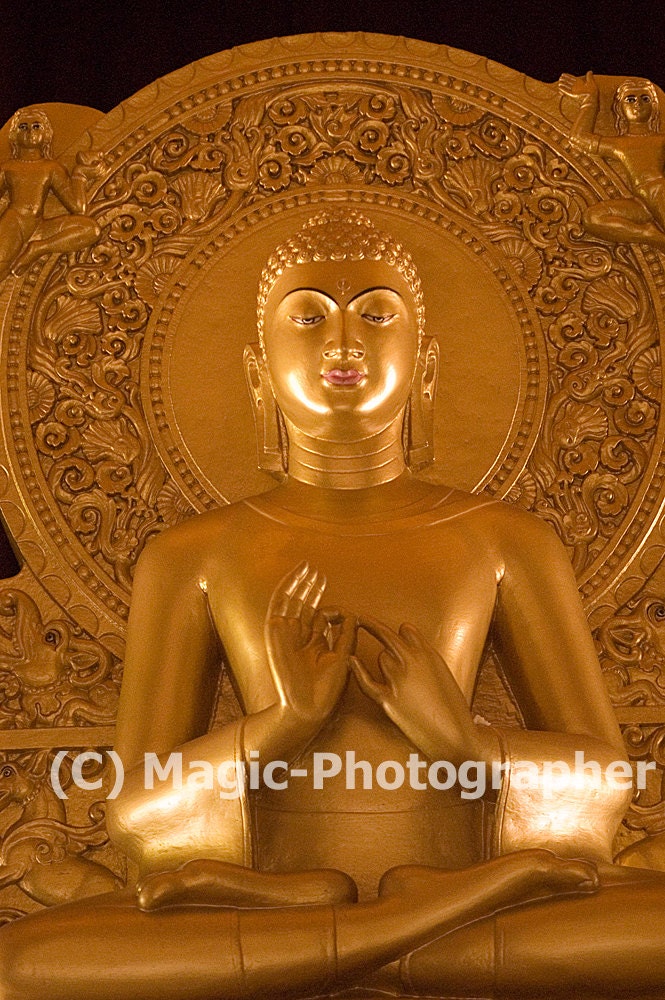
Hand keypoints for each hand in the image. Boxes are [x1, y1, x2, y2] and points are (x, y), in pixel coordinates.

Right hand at [265, 562, 354, 725]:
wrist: (307, 707)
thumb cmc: (327, 690)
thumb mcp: (344, 657)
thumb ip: (347, 635)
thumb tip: (353, 614)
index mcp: (315, 645)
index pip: (321, 618)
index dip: (332, 608)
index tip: (344, 611)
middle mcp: (300, 637)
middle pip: (305, 606)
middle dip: (313, 589)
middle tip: (319, 573)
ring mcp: (287, 633)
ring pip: (292, 601)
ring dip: (300, 583)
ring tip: (308, 567)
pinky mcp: (276, 631)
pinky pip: (280, 604)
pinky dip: (287, 588)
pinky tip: (296, 575)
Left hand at [351, 617, 481, 762]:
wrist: (455, 735)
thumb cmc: (453, 709)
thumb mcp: (444, 675)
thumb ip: (428, 660)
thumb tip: (415, 652)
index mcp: (429, 654)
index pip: (406, 629)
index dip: (400, 633)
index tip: (394, 633)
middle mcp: (411, 661)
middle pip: (386, 634)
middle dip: (372, 625)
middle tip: (361, 619)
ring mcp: (398, 679)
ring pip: (381, 658)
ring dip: (384, 663)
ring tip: (396, 678)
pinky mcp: (387, 699)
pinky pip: (366, 681)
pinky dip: (357, 670)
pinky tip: (351, 660)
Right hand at [559, 70, 597, 98]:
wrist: (592, 98)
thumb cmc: (592, 90)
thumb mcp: (591, 81)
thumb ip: (589, 76)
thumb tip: (590, 71)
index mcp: (580, 83)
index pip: (572, 78)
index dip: (567, 76)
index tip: (563, 74)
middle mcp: (576, 87)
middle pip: (568, 82)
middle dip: (564, 80)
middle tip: (560, 78)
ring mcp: (574, 91)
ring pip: (567, 87)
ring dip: (563, 84)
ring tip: (559, 82)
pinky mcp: (573, 95)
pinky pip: (567, 92)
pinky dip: (563, 89)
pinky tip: (560, 87)